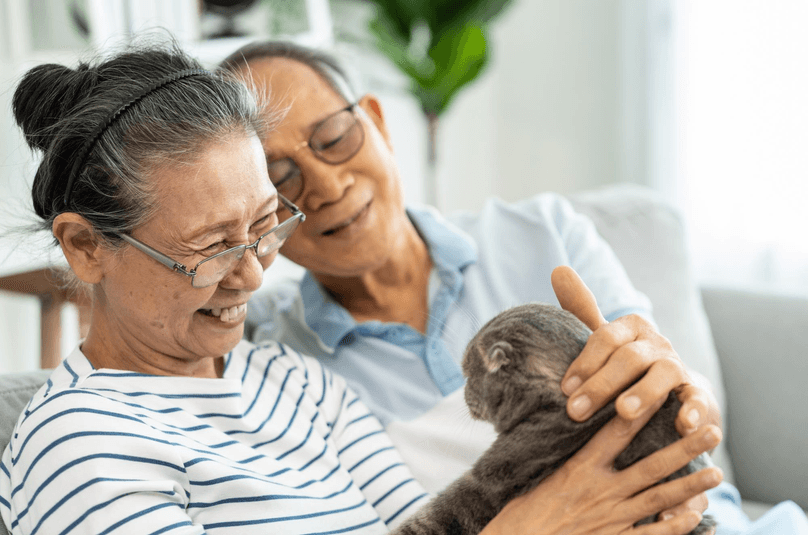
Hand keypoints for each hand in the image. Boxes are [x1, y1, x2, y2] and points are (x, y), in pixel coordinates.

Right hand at [481, 400, 723, 534]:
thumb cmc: (524, 511)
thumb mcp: (542, 475)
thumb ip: (568, 457)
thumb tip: (582, 435)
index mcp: (580, 468)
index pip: (617, 433)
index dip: (644, 412)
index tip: (665, 394)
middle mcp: (602, 491)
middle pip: (652, 466)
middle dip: (685, 448)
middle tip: (712, 431)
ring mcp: (612, 519)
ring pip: (661, 499)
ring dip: (691, 486)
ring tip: (717, 473)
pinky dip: (677, 526)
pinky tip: (695, 515)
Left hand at [550, 265, 721, 525]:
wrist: (667, 387)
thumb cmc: (622, 363)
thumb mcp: (602, 338)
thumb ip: (580, 308)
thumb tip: (558, 268)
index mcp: (631, 327)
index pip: (605, 337)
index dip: (584, 362)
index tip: (564, 388)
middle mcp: (656, 342)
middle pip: (629, 358)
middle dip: (601, 385)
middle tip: (575, 411)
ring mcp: (678, 366)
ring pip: (664, 374)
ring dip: (644, 393)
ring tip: (623, 412)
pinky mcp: (696, 392)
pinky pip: (697, 399)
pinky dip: (694, 410)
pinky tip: (684, 425)